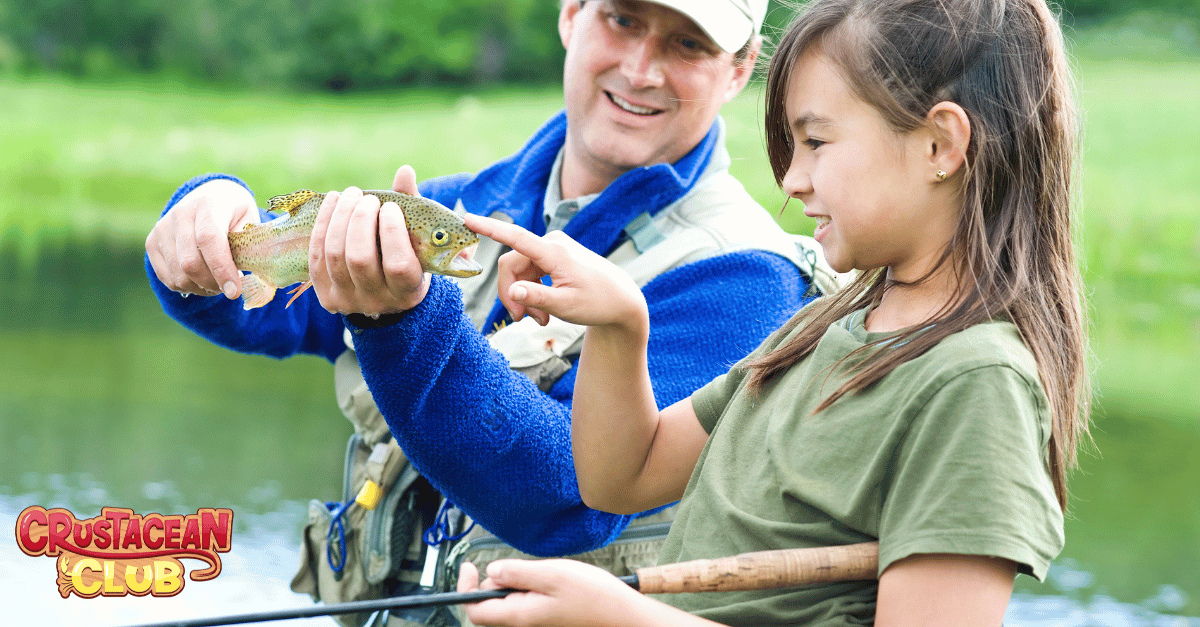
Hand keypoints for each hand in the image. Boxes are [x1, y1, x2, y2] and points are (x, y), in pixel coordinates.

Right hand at [145, 178, 257, 298]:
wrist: (210, 195)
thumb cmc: (235, 214)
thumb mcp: (249, 222)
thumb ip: (247, 246)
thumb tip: (245, 277)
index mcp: (209, 204)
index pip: (209, 239)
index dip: (221, 269)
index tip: (234, 291)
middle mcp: (180, 213)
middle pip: (190, 262)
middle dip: (213, 283)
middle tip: (230, 288)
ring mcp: (163, 228)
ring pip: (178, 275)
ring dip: (201, 288)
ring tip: (218, 283)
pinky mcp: (152, 242)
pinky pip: (167, 278)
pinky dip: (188, 287)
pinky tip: (202, 280)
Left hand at [308, 165, 430, 315]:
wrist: (385, 296)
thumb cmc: (408, 258)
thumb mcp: (417, 240)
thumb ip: (412, 207)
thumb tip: (404, 171)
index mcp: (407, 291)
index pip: (398, 264)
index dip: (392, 231)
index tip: (391, 207)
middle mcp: (377, 301)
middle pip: (360, 258)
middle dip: (360, 220)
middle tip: (368, 199)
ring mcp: (348, 300)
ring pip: (335, 254)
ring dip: (340, 217)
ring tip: (351, 194)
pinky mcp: (326, 295)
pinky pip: (317, 256)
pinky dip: (323, 224)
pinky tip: (333, 202)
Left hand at [456, 559, 646, 626]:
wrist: (622, 614)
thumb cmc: (593, 595)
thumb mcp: (552, 574)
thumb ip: (518, 573)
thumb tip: (490, 572)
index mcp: (520, 615)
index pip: (476, 611)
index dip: (466, 589)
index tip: (470, 565)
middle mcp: (524, 622)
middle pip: (492, 602)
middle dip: (498, 579)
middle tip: (524, 567)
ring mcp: (535, 620)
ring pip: (511, 598)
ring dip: (518, 581)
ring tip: (546, 574)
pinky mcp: (545, 616)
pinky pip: (527, 599)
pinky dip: (531, 586)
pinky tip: (552, 581)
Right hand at [463, 215, 646, 333]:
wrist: (622, 301)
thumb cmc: (598, 303)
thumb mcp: (566, 306)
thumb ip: (537, 298)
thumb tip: (513, 292)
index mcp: (554, 252)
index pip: (515, 237)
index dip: (489, 228)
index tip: (467, 218)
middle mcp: (552, 244)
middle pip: (511, 266)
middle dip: (513, 294)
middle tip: (522, 320)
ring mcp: (553, 249)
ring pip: (520, 272)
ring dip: (524, 297)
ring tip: (539, 320)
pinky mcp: (554, 257)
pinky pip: (531, 273)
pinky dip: (532, 292)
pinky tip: (543, 312)